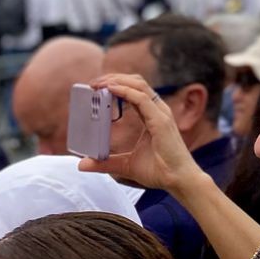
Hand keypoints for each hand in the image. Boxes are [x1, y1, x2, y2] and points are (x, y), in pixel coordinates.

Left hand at [78, 73, 210, 194]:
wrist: (178, 181)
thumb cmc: (159, 170)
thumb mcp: (126, 165)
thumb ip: (106, 162)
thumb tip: (81, 165)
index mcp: (152, 115)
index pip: (135, 91)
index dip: (117, 85)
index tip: (97, 87)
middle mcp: (158, 109)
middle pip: (136, 82)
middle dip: (114, 78)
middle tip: (94, 83)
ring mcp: (160, 113)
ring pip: (139, 85)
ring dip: (117, 81)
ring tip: (98, 84)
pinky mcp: (160, 120)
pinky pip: (141, 99)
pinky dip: (125, 91)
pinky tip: (110, 90)